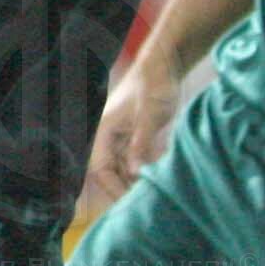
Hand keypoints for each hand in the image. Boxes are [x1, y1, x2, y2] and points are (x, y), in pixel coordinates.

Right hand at [81, 55, 180, 214]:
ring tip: (159, 188)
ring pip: (126, 170)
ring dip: (140, 180)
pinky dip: (149, 169)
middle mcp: (108, 137)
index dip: (114, 188)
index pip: (100, 170)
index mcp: (103, 131)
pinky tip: (163, 173)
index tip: (132, 201)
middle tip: (150, 201)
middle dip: (129, 187)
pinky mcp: (135, 138)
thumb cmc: (153, 84)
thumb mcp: (150, 114)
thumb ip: (141, 144)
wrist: (164, 65)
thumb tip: (134, 172)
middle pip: (112, 174)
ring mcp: (122, 139)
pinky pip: (138, 161)